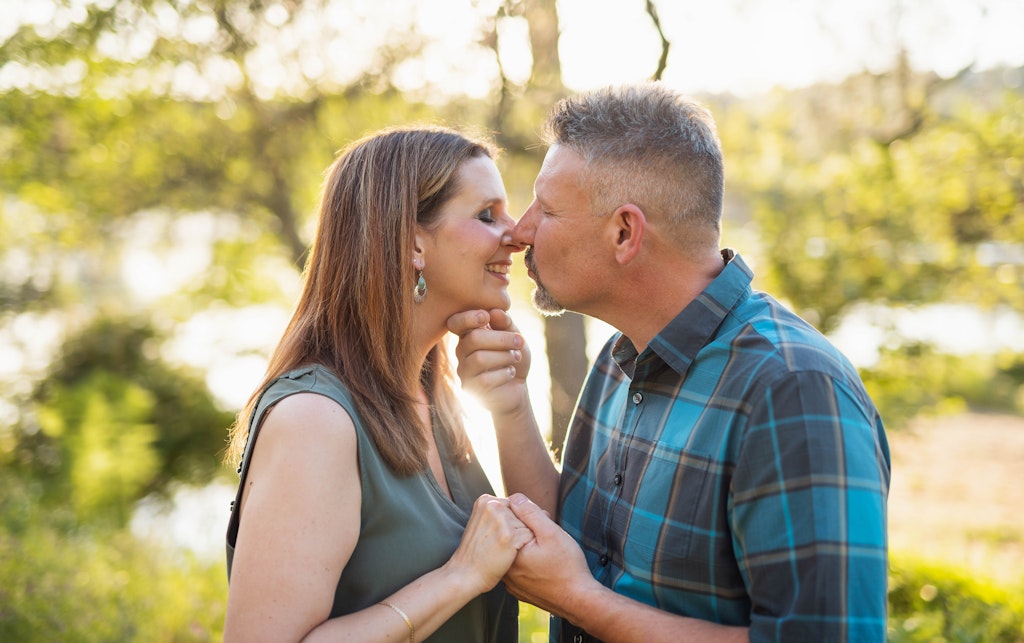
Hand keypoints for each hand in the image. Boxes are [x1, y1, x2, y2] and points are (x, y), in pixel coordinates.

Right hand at [446, 494, 534, 593]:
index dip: (512, 522)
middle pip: (521, 513)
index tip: (501, 534)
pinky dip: (525, 546)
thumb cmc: (475, 551)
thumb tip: (521, 505)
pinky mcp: (510, 535)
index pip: (513, 505)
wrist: (465, 573)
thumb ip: (496, 512)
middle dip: (518, 528)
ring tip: (505, 548)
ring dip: (521, 538)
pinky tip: (510, 553)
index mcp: (485, 500)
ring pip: (527, 524)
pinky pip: (529, 536)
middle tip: (502, 542)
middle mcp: (493, 505)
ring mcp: (501, 519)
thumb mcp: (480, 522)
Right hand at [447, 309, 531, 415]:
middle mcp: (461, 352)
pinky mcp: (471, 389)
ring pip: (479, 359)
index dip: (467, 317)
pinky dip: (504, 373)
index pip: (455, 323)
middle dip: (502, 338)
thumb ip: (505, 323)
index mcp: (468, 335)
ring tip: (516, 358)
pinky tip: (510, 373)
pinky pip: (485, 379)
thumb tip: (494, 312)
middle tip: (519, 341)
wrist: (517, 387)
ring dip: (505, 356)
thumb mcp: (514, 336)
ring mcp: (464, 372)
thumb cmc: (513, 358)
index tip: (486, 316)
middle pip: (474, 339)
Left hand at [504, 493, 594, 614]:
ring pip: (515, 553)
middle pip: (511, 538)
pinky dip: (529, 562)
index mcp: (510, 553)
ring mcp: (511, 582)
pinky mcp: (519, 590)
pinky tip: (545, 564)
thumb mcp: (551, 533)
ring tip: (549, 551)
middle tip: (549, 536)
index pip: (509, 522)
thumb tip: (515, 498)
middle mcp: (505, 570)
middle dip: (528, 531)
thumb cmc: (568, 567)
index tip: (544, 523)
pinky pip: (519, 568)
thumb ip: (531, 513)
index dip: (529, 516)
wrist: (579, 600)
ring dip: (528, 546)